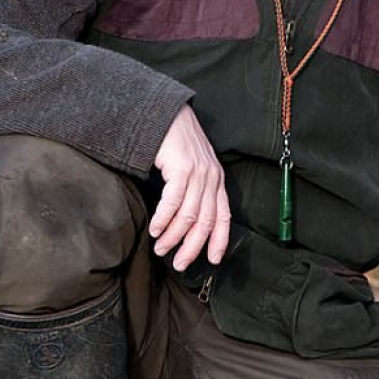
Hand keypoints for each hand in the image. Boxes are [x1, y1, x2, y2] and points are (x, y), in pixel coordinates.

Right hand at [149, 105, 230, 270]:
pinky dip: (163, 220)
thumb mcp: (193, 169)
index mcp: (217, 181)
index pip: (223, 217)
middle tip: (179, 264)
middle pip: (206, 222)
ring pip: (189, 216)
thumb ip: (194, 192)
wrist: (165, 115)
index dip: (219, 241)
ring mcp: (198, 173)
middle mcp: (212, 178)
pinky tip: (155, 230)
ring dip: (173, 237)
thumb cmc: (175, 144)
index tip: (212, 261)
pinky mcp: (182, 168)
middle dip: (192, 247)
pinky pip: (173, 203)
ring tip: (161, 248)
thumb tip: (186, 224)